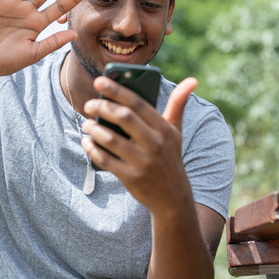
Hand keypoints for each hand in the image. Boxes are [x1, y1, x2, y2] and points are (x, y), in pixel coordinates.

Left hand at [81, 77, 198, 212]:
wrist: (173, 198)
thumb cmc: (170, 158)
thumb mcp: (176, 132)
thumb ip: (178, 104)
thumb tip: (192, 80)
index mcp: (164, 129)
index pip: (137, 103)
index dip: (117, 90)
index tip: (99, 80)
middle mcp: (155, 144)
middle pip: (124, 118)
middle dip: (102, 107)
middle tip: (89, 104)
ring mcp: (143, 162)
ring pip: (111, 139)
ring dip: (94, 129)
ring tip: (86, 124)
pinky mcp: (131, 178)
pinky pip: (106, 160)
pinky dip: (93, 149)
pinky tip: (86, 142)